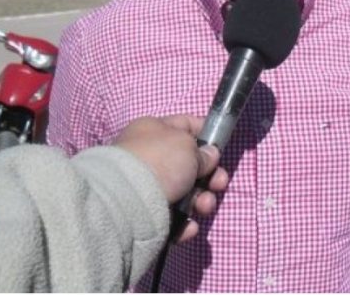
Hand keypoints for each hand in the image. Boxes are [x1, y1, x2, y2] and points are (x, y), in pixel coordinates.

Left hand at [113, 115, 228, 241]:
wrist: (128, 200)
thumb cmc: (160, 161)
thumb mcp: (187, 146)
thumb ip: (203, 151)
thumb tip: (209, 156)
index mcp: (154, 130)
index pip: (185, 124)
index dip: (206, 133)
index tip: (221, 146)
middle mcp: (149, 156)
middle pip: (189, 164)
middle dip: (210, 176)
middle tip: (219, 184)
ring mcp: (147, 186)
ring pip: (185, 193)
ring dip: (202, 200)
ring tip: (204, 206)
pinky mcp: (146, 214)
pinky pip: (173, 217)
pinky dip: (184, 222)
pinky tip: (188, 225)